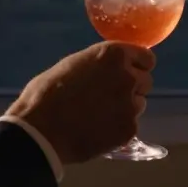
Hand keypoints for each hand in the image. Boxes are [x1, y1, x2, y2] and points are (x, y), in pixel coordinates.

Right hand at [5, 41, 154, 164]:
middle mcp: (128, 77)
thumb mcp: (72, 65)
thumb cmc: (46, 93)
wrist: (40, 131)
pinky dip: (118, 129)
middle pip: (145, 81)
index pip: (146, 58)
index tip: (127, 73)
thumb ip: (97, 65)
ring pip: (138, 105)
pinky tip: (98, 131)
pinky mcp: (129, 130)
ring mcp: (130, 105)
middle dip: (132, 88)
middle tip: (109, 97)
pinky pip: (130, 126)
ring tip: (100, 116)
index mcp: (113, 55)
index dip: (137, 66)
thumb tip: (106, 70)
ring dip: (125, 109)